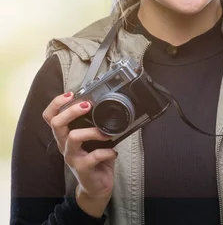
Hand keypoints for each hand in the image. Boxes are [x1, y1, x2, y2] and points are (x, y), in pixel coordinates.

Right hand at [42, 92, 116, 211]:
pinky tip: (114, 152)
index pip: (50, 116)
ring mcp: (72, 157)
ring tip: (106, 133)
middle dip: (71, 111)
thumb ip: (95, 124)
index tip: (71, 94)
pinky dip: (107, 151)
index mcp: (66, 135)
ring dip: (93, 131)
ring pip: (73, 137)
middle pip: (56, 123)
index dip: (56, 103)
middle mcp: (65, 145)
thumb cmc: (95, 158)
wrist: (97, 186)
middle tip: (87, 106)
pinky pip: (93, 156)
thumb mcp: (93, 139)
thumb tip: (108, 105)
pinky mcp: (82, 168)